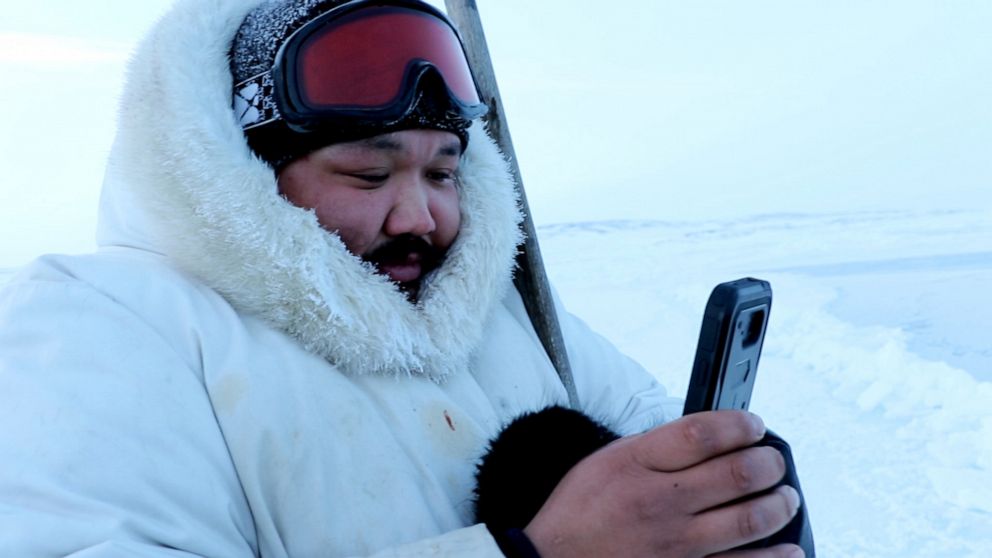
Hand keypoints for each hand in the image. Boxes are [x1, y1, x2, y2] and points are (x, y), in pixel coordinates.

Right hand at [522, 411, 802, 557]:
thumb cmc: (581, 510)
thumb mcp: (607, 460)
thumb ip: (656, 446)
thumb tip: (711, 435)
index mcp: (637, 465)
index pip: (702, 433)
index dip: (740, 424)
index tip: (754, 424)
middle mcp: (659, 503)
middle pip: (737, 474)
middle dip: (769, 463)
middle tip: (774, 462)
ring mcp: (676, 544)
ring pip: (749, 520)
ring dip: (780, 505)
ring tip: (785, 497)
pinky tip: (790, 548)